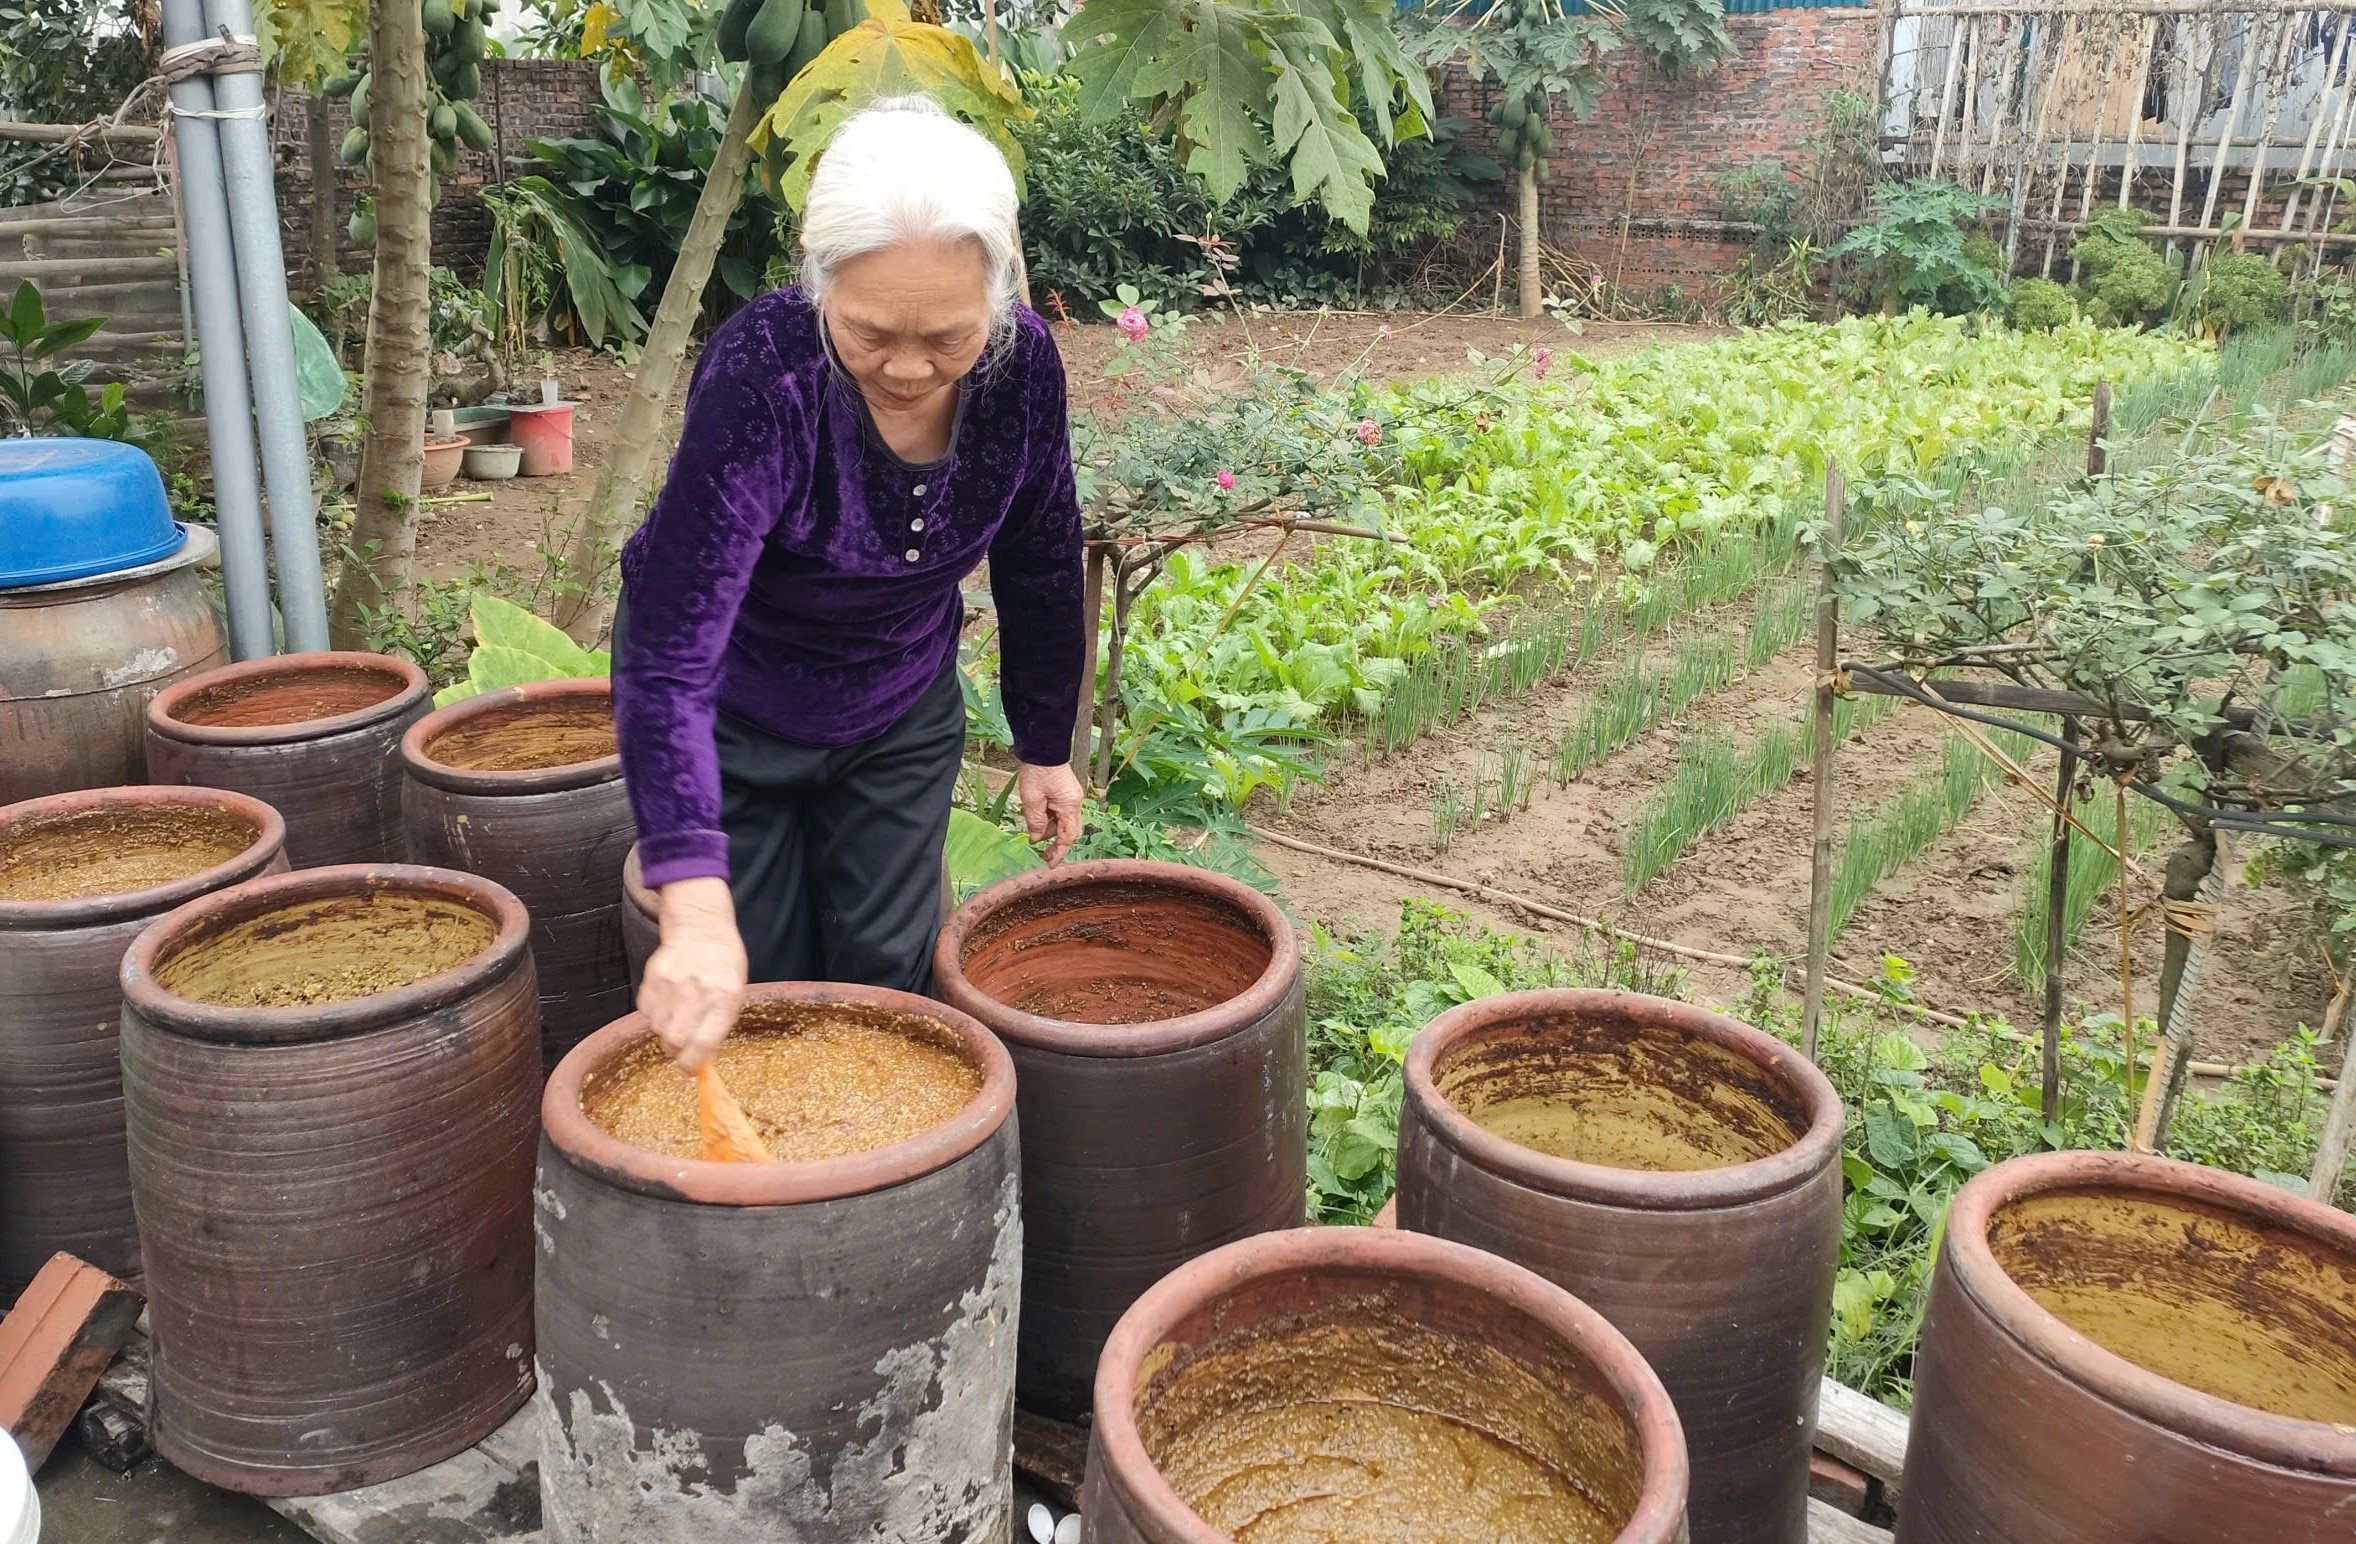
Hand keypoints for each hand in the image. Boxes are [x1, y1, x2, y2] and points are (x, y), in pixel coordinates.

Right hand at [638, 876, 746, 1070]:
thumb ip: (718, 1026)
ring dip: (666, 1030)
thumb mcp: (735, 994)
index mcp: (724, 998)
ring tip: (679, 1013)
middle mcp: (696, 992)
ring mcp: (672, 983)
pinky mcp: (652, 977)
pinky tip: (669, 999)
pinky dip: (655, 1013)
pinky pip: (646, 1011)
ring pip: (657, 1028)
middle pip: (674, 1042)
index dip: (693, 1064)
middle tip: (683, 1045)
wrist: (701, 929)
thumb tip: (701, 1060)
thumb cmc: (724, 966)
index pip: (703, 1044)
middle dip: (677, 1050)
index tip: (691, 1069)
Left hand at [1015, 761, 1084, 864]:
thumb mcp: (1032, 799)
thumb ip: (1036, 821)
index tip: (1051, 865)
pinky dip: (1051, 819)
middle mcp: (1075, 803)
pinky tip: (1039, 816)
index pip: (1068, 837)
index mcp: (1070, 805)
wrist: (1043, 748)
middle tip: (1043, 854)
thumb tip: (1037, 838)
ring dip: (1050, 829)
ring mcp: (1072, 797)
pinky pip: (1061, 812)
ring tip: (1033, 827)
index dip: (1059, 853)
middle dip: (1056, 843)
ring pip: (1064, 822)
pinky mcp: (1067, 793)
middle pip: (1070, 831)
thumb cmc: (1037, 771)